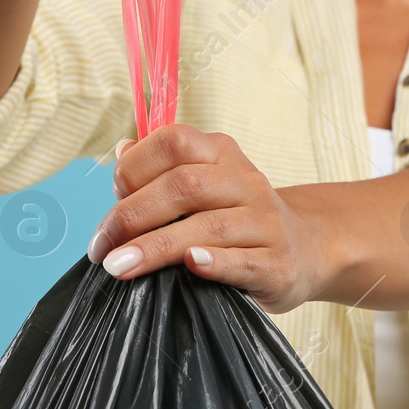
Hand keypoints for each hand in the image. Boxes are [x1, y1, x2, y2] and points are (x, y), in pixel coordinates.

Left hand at [88, 123, 327, 313]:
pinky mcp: (277, 262)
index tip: (112, 202)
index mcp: (220, 154)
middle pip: (184, 185)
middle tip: (103, 248)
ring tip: (120, 266)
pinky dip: (215, 263)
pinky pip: (244, 260)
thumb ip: (161, 171)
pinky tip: (190, 266)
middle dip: (134, 216)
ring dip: (157, 246)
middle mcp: (245, 181)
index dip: (134, 169)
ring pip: (209, 225)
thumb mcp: (204, 184)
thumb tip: (121, 150)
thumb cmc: (236, 218)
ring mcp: (265, 221)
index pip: (174, 141)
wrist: (305, 248)